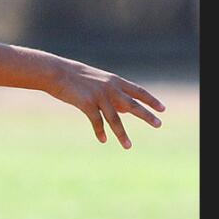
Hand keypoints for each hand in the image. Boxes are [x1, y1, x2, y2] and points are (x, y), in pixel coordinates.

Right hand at [44, 57, 165, 148]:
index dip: (151, 100)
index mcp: (114, 81)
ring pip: (115, 119)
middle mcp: (110, 88)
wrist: (55, 72)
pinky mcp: (86, 103)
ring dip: (122, 134)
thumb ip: (113, 94)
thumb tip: (126, 110)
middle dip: (146, 116)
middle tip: (159, 124)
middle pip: (132, 104)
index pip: (138, 91)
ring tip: (128, 146)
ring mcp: (99, 96)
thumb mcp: (97, 82)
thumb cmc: (75, 77)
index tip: (163, 109)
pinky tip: (103, 140)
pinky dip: (100, 132)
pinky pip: (97, 121)